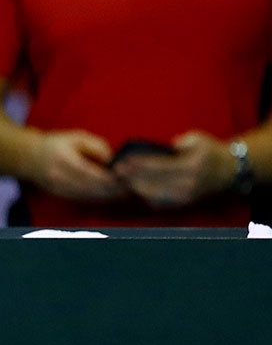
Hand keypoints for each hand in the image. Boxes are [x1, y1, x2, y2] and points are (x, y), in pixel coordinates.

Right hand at [24, 130, 127, 201]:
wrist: (29, 157)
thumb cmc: (56, 144)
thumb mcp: (77, 137)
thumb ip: (96, 147)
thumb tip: (113, 161)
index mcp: (65, 160)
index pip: (92, 173)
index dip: (111, 178)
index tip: (127, 176)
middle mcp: (61, 177)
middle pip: (92, 188)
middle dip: (113, 189)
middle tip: (131, 187)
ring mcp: (59, 188)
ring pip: (89, 196)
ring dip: (108, 196)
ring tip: (125, 192)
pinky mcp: (60, 195)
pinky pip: (83, 199)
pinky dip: (98, 198)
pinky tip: (109, 195)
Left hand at [111, 131, 234, 208]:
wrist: (228, 172)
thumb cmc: (209, 152)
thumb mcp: (198, 139)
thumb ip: (180, 141)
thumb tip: (160, 147)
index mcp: (192, 166)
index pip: (160, 165)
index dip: (139, 163)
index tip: (123, 160)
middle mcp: (188, 184)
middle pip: (153, 182)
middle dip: (131, 176)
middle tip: (115, 170)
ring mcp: (184, 197)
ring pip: (152, 195)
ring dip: (133, 187)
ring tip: (119, 179)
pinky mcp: (181, 205)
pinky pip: (157, 202)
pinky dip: (142, 195)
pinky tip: (131, 188)